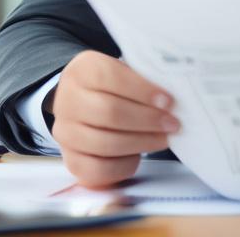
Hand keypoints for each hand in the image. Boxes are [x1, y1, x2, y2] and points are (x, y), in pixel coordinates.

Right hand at [50, 50, 179, 187]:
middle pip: (109, 113)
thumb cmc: (116, 86)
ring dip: (141, 142)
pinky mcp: (71, 160)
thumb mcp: (126, 70)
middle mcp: (67, 101)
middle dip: (147, 120)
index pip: (109, 78)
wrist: (85, 103)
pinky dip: (122, 165)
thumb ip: (145, 78)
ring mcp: (65, 133)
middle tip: (173, 123)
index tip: (169, 100)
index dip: (142, 91)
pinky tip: (139, 155)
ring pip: (105, 143)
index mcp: (83, 71)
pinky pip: (97, 170)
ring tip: (164, 138)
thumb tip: (174, 97)